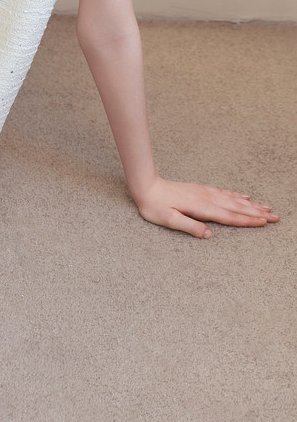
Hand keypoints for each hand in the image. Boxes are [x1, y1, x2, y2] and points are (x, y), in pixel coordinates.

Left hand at [133, 177, 278, 238]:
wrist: (146, 186)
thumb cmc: (155, 206)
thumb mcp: (168, 220)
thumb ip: (189, 226)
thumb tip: (209, 235)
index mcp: (202, 208)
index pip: (230, 216)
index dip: (248, 220)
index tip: (265, 222)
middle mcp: (207, 198)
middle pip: (237, 207)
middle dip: (257, 213)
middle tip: (276, 216)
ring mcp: (205, 193)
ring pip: (233, 199)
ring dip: (251, 204)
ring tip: (267, 207)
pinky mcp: (200, 190)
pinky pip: (224, 193)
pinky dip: (236, 195)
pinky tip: (244, 197)